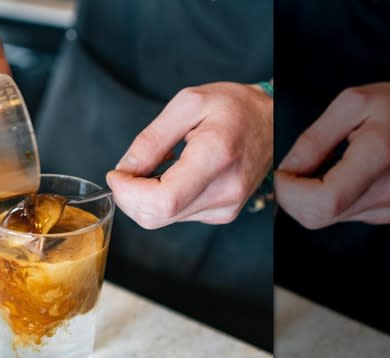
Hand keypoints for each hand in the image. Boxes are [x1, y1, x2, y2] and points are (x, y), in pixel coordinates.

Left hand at [106, 82, 272, 228]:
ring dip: (144, 198)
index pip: (162, 200)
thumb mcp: (187, 104)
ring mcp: (225, 207)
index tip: (116, 174)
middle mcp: (224, 191)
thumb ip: (151, 140)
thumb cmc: (234, 107)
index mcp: (216, 157)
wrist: (273, 121)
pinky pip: (176, 216)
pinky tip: (174, 174)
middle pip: (156, 216)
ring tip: (159, 164)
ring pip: (162, 220)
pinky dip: (162, 199)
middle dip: (128, 197)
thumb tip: (124, 170)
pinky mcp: (222, 214)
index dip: (128, 193)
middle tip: (127, 170)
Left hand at [274, 82, 389, 228]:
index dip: (291, 192)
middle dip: (291, 197)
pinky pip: (337, 216)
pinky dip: (323, 200)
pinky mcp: (384, 214)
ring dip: (306, 198)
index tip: (283, 172)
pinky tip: (334, 176)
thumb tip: (287, 170)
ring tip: (320, 166)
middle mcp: (387, 191)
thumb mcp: (350, 104)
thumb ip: (313, 139)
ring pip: (323, 219)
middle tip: (292, 169)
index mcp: (379, 157)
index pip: (324, 200)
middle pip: (318, 216)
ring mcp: (388, 207)